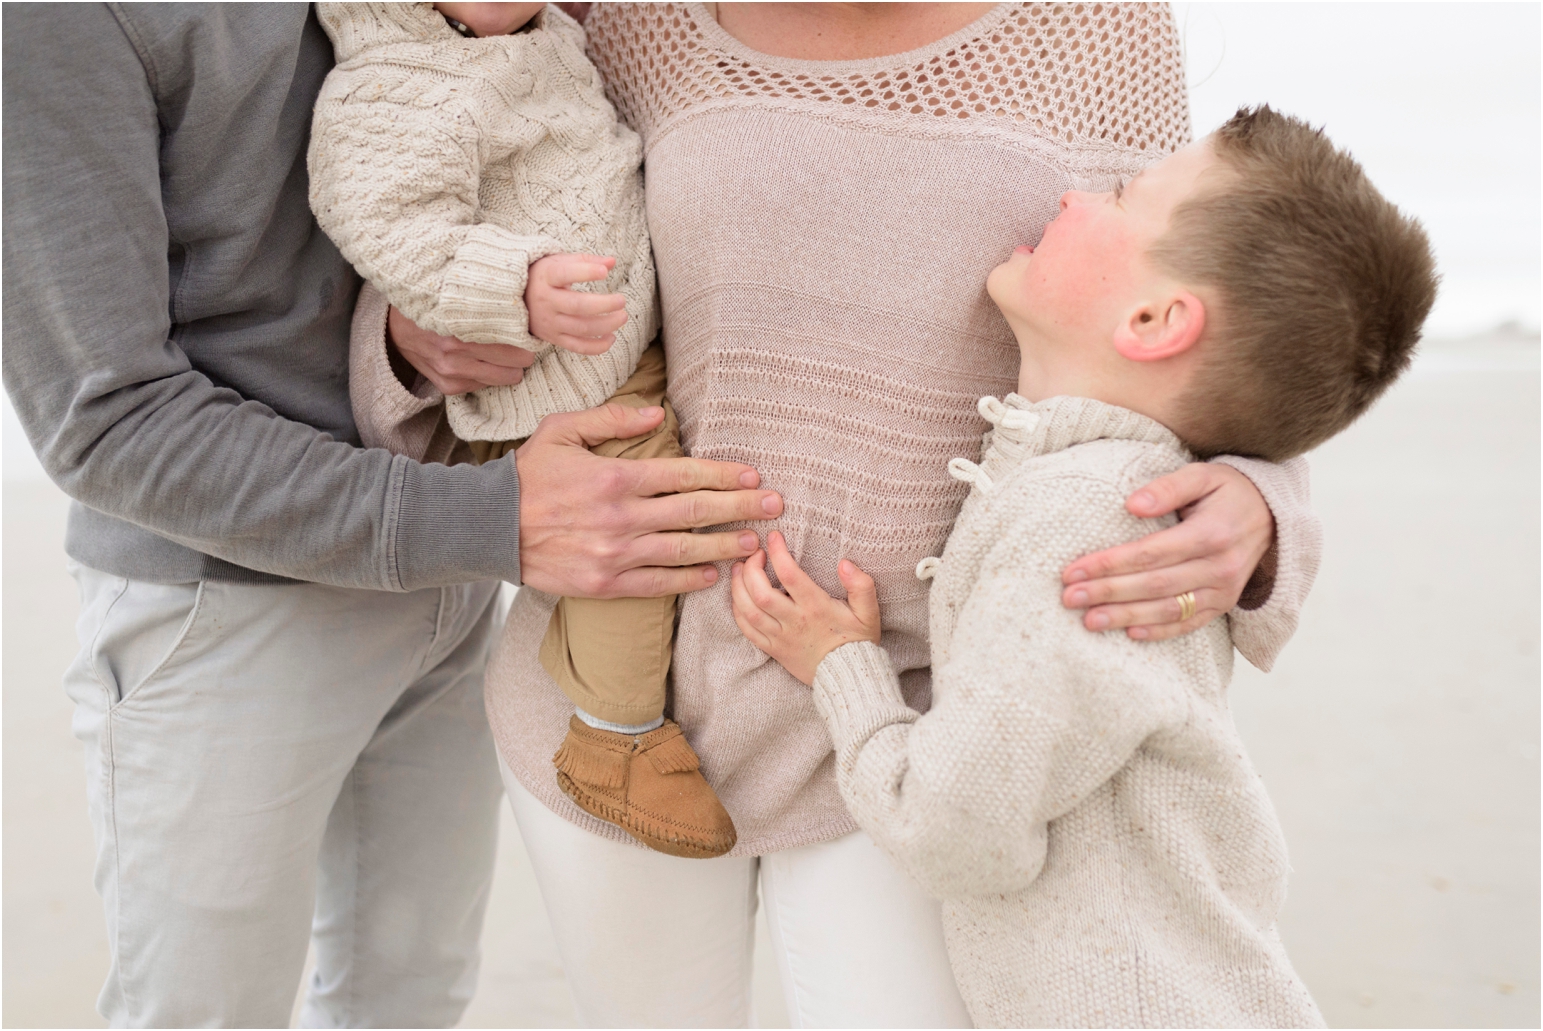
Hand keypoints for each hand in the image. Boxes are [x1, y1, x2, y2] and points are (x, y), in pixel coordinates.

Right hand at [387, 305, 535, 394]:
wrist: (394, 328)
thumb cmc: (432, 306)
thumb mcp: (455, 295)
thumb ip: (487, 299)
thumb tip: (524, 296)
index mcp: (461, 324)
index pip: (513, 337)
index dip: (527, 334)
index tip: (532, 330)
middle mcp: (456, 351)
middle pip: (515, 362)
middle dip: (522, 353)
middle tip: (522, 343)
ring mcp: (452, 372)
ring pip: (505, 378)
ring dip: (509, 367)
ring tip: (506, 354)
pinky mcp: (448, 386)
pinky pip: (485, 386)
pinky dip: (488, 375)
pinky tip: (480, 362)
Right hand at [515, 403, 781, 597]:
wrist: (487, 527)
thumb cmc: (527, 475)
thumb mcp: (562, 431)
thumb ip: (612, 421)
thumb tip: (658, 414)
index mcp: (616, 477)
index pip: (684, 475)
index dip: (724, 476)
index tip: (753, 476)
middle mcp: (622, 517)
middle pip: (695, 512)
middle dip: (741, 508)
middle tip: (775, 506)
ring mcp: (615, 554)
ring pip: (684, 550)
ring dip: (725, 547)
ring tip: (756, 543)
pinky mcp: (604, 584)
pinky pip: (657, 584)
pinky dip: (688, 580)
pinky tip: (714, 576)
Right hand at [526, 253, 628, 354]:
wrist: (517, 298)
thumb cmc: (545, 276)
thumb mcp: (559, 262)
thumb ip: (586, 260)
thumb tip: (612, 261)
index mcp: (546, 277)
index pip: (564, 274)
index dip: (586, 272)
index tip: (604, 272)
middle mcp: (546, 301)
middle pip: (577, 306)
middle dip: (603, 305)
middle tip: (622, 300)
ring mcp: (550, 322)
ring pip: (580, 328)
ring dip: (606, 325)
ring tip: (622, 316)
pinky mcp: (554, 338)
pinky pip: (577, 347)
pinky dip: (597, 346)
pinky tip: (612, 337)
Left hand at [730, 531, 880, 685]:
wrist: (849, 678)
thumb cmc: (858, 641)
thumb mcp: (869, 613)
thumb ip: (861, 586)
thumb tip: (845, 563)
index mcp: (816, 608)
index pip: (789, 574)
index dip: (778, 552)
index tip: (773, 537)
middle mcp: (794, 622)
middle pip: (760, 592)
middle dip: (751, 568)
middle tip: (755, 553)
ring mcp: (781, 637)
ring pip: (748, 611)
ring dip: (738, 587)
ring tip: (738, 569)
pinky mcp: (773, 650)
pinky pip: (748, 630)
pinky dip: (738, 611)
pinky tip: (738, 597)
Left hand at [1060, 462, 1273, 640]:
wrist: (1273, 514)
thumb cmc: (1228, 492)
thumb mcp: (1203, 475)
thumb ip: (1168, 487)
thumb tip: (1131, 504)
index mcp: (1211, 533)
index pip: (1150, 553)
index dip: (1110, 564)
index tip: (1074, 570)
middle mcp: (1219, 566)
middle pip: (1154, 585)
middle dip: (1108, 593)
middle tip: (1069, 598)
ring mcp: (1223, 590)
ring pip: (1168, 610)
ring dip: (1125, 617)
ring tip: (1088, 621)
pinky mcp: (1224, 605)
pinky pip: (1189, 624)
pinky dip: (1159, 632)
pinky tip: (1129, 634)